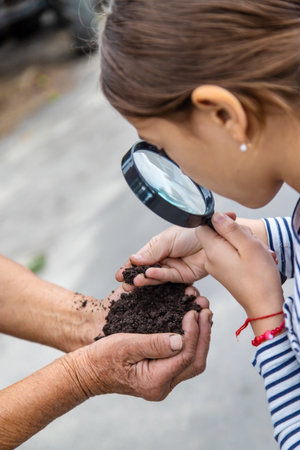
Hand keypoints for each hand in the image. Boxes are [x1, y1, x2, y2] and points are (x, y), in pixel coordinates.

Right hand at [64, 298, 211, 400]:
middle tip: (205, 310)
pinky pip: (183, 359)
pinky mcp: (161, 374)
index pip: (184, 356)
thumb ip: (154, 344)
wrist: (88, 370)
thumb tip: (181, 340)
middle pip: (195, 361)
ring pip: (193, 361)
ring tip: (203, 313)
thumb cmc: (102, 356)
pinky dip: (191, 341)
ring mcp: (163, 382)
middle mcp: (162, 386)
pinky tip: (192, 324)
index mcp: (154, 381)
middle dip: (204, 334)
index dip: (193, 332)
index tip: (192, 311)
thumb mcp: (126, 345)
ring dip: (200, 337)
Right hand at [115, 213, 235, 287]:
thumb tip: (133, 259)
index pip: (141, 258)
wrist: (216, 236)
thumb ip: (152, 251)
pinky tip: (148, 275)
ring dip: (144, 279)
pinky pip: (168, 278)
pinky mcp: (184, 276)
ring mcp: (174, 267)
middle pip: (146, 270)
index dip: (130, 266)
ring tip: (134, 281)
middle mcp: (165, 258)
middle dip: (134, 277)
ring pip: (156, 276)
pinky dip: (158, 277)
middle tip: (123, 283)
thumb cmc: (193, 230)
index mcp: (159, 246)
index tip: (119, 274)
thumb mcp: (168, 238)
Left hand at [196, 213, 283, 316]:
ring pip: (227, 244)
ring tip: (256, 254)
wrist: (265, 305)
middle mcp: (210, 259)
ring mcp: (216, 267)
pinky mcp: (224, 273)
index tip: (235, 227)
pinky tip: (255, 260)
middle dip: (236, 234)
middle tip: (251, 243)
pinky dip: (244, 255)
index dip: (219, 222)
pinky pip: (231, 256)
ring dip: (243, 245)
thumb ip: (229, 228)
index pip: (203, 226)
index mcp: (212, 250)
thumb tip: (215, 216)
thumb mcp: (247, 245)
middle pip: (217, 234)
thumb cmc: (259, 278)